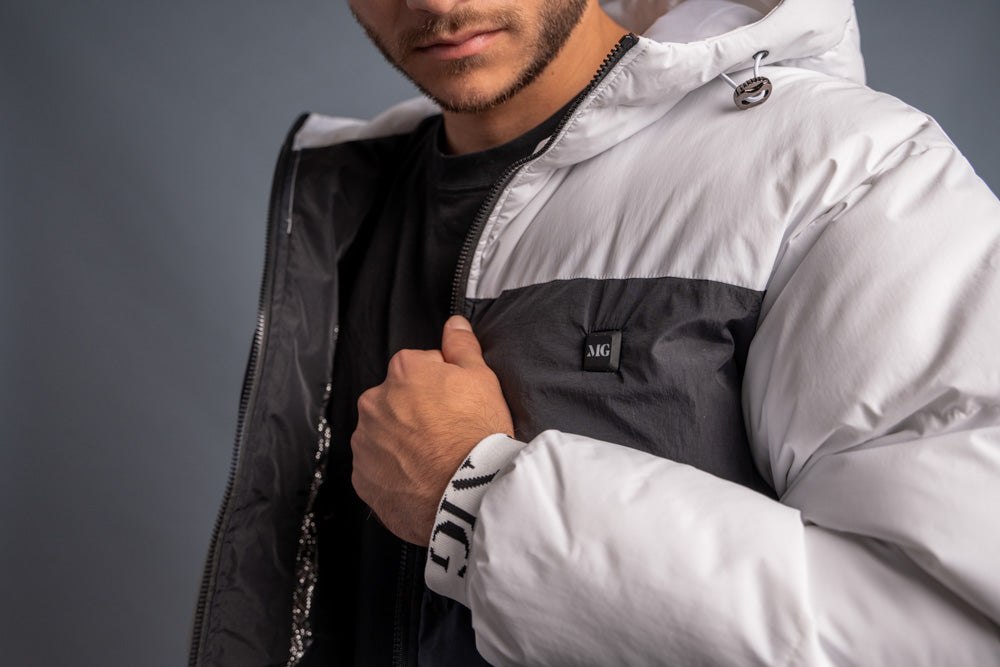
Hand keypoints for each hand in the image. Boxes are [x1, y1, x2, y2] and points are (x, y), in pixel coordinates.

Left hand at [351, 315, 513, 545]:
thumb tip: (454, 324)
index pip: (419, 368)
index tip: (455, 406)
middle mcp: (374, 402)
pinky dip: (393, 472)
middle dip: (416, 413)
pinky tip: (419, 478)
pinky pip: (376, 468)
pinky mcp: (361, 478)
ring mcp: (364, 442)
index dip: (442, 387)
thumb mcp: (482, 379)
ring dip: (401, 442)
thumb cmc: (477, 434)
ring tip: (433, 459)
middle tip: (446, 433)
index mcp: (402, 371)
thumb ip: (462, 346)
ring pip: (383, 434)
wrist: (467, 494)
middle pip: (397, 400)